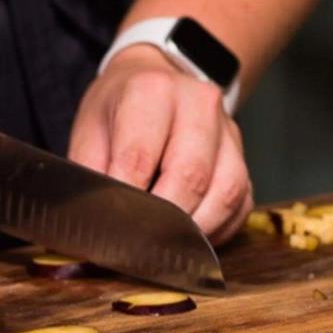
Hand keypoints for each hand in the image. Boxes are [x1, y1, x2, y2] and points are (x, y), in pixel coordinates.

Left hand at [68, 45, 251, 245]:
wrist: (156, 81)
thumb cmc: (118, 114)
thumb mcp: (90, 136)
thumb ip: (90, 179)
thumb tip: (90, 229)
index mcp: (151, 92)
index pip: (139, 158)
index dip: (125, 204)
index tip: (111, 235)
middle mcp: (198, 104)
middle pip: (189, 177)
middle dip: (162, 223)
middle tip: (138, 251)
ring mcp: (228, 131)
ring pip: (224, 193)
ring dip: (194, 232)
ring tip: (165, 251)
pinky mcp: (242, 158)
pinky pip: (239, 204)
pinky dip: (216, 231)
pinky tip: (190, 240)